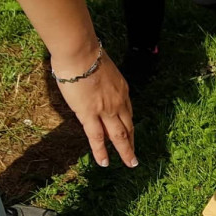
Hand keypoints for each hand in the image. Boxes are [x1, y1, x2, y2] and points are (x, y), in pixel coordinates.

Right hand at [51, 47, 137, 167]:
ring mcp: (106, 110)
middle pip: (128, 125)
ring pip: (119, 136)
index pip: (127, 111)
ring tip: (130, 163)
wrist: (80, 52)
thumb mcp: (101, 68)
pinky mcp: (90, 114)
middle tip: (135, 154)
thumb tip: (91, 83)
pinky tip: (104, 163)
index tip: (129, 132)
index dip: (128, 123)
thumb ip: (100, 79)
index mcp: (121, 89)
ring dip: (126, 151)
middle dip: (132, 140)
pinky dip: (101, 152)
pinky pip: (97, 137)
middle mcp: (118, 101)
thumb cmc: (85, 54)